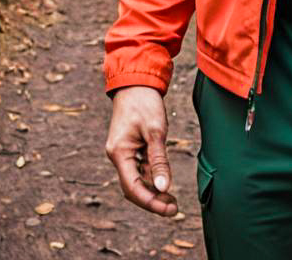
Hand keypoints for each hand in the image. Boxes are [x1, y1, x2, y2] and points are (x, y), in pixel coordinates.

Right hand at [105, 86, 178, 216]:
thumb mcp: (155, 130)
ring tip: (171, 200)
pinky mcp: (130, 146)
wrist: (136, 81)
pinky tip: (164, 181)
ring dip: (152, 190)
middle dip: (152, 200)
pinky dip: (151, 177)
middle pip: (133, 187)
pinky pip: (139, 168)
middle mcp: (118, 155)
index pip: (132, 187)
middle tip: (174, 208)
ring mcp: (123, 151)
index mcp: (119, 153)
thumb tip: (164, 187)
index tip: (169, 209)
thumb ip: (159, 160)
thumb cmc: (144, 103)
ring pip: (136, 179)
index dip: (150, 202)